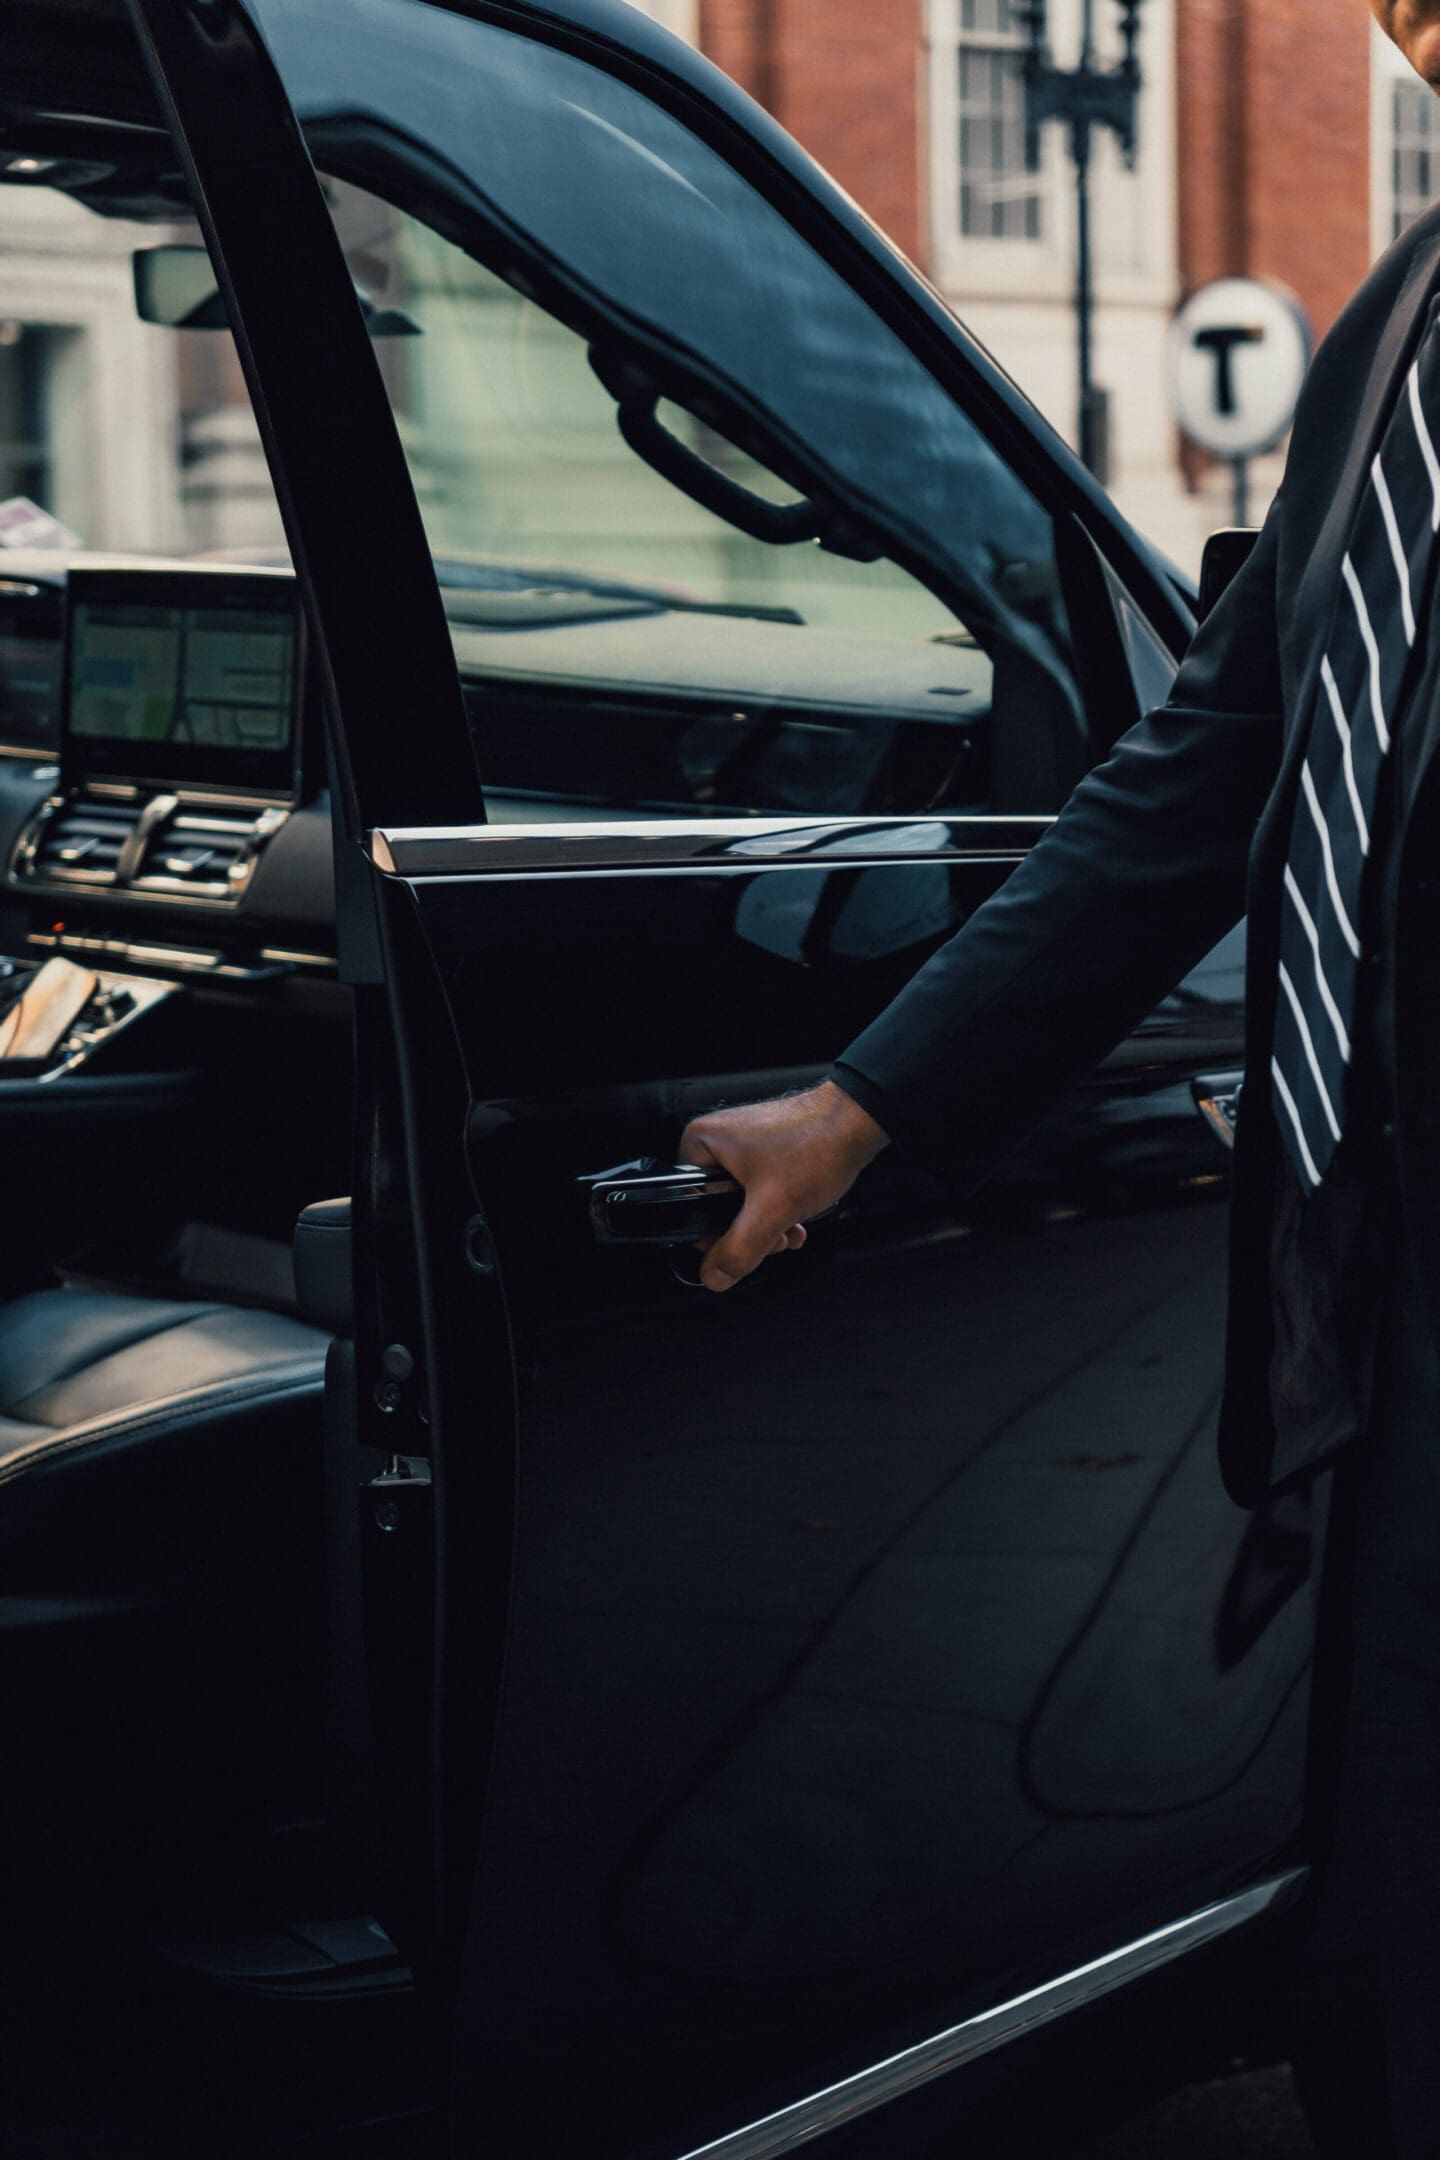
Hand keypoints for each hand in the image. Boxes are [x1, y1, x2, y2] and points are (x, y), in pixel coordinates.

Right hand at [679, 1080, 888, 1292]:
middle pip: (715, 1207)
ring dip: (766, 1225)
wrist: (858, 1120)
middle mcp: (716, 1139)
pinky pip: (758, 1190)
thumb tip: (714, 1275)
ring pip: (740, 1203)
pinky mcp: (763, 1148)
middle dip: (748, 1232)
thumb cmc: (818, 1145)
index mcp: (701, 1143)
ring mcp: (741, 1143)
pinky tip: (796, 1219)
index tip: (742, 1246)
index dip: (714, 1235)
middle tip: (773, 1237)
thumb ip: (739, 1248)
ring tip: (790, 1228)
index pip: (688, 1206)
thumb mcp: (772, 1208)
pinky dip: (777, 1208)